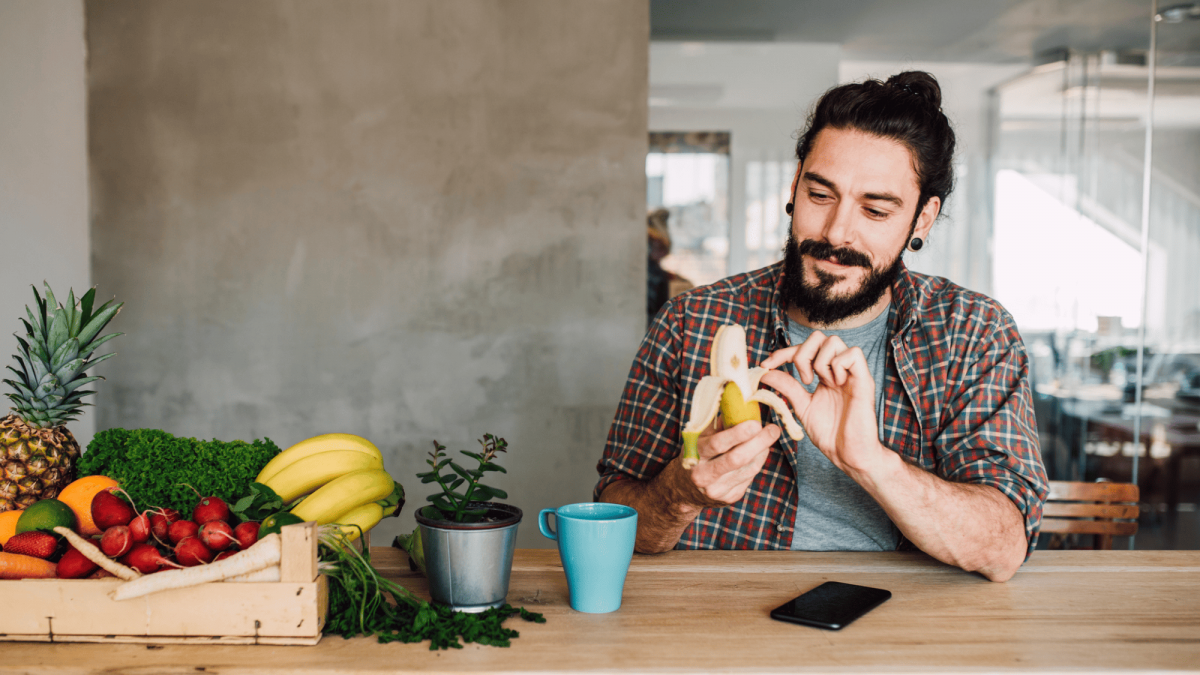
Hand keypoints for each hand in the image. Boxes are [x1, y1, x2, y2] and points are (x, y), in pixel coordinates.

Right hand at [682, 416, 780, 505]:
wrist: (684, 490)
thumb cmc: (697, 455)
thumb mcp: (698, 438)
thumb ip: (716, 422)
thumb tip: (738, 402)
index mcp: (694, 455)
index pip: (717, 444)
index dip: (738, 433)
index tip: (756, 423)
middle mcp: (704, 475)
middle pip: (737, 459)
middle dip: (759, 442)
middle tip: (773, 429)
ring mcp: (717, 489)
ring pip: (749, 469)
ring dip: (762, 451)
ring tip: (768, 437)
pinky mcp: (730, 497)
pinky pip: (750, 477)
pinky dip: (757, 462)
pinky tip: (759, 452)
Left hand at [759, 331, 884, 476]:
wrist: (849, 455)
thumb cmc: (831, 434)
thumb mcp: (802, 406)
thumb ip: (787, 387)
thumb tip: (765, 372)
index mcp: (825, 375)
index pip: (803, 350)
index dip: (782, 352)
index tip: (765, 364)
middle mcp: (839, 370)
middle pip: (819, 336)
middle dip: (802, 353)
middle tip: (803, 379)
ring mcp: (852, 373)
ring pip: (833, 341)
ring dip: (820, 361)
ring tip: (823, 384)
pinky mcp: (865, 380)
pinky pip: (853, 353)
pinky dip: (838, 365)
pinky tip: (838, 384)